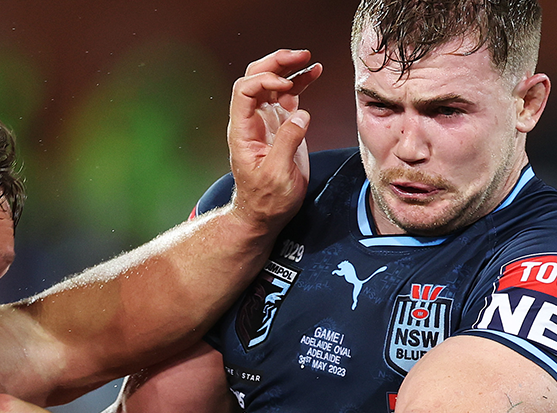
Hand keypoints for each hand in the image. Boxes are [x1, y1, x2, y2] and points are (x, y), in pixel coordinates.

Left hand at [228, 49, 320, 228]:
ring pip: (272, 83)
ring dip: (289, 68)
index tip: (285, 85)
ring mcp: (266, 121)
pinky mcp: (281, 125)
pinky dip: (300, 82)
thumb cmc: (266, 200)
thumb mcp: (276, 175)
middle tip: (299, 55)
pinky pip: (288, 96)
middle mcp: (252, 121)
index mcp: (243, 131)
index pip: (245, 91)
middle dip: (275, 63)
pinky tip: (314, 72)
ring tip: (308, 59)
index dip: (264, 81)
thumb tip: (300, 115)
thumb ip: (287, 142)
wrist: (266, 213)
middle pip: (256, 79)